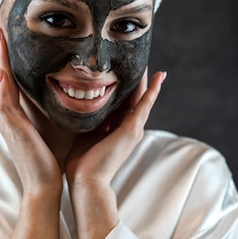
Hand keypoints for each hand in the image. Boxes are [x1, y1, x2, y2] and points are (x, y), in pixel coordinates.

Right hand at [0, 28, 62, 194]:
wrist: (43, 187)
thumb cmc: (53, 161)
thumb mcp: (56, 129)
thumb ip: (58, 112)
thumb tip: (75, 96)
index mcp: (19, 116)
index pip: (14, 82)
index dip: (11, 61)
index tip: (11, 42)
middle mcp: (10, 115)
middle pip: (3, 77)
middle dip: (1, 54)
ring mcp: (8, 120)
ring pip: (2, 82)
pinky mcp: (12, 126)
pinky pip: (5, 99)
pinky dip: (3, 84)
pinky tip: (3, 69)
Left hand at [65, 69, 166, 186]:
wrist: (86, 181)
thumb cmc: (81, 162)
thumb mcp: (85, 133)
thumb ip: (88, 120)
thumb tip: (78, 103)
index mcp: (117, 128)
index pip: (123, 101)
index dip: (124, 84)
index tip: (123, 67)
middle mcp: (128, 127)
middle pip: (135, 97)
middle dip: (136, 79)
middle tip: (138, 57)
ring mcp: (133, 129)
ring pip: (142, 98)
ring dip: (146, 79)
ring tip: (149, 60)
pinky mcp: (132, 130)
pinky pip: (145, 104)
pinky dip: (153, 90)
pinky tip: (159, 75)